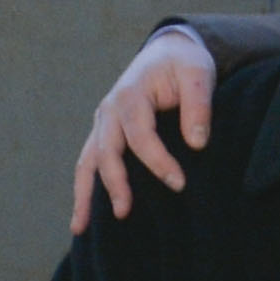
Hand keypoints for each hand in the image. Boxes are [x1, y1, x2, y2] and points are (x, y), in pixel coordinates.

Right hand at [69, 27, 219, 232]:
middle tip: (125, 212)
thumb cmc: (184, 65)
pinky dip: (83, 189)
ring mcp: (103, 123)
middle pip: (105, 150)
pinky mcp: (105, 134)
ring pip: (87, 161)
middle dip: (114, 182)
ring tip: (80, 228)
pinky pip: (89, 163)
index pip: (139, 134)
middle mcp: (110, 110)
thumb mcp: (199, 73)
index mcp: (131, 94)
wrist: (168, 52)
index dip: (157, 160)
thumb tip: (198, 143)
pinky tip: (82, 218)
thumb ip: (199, 105)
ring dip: (83, 194)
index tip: (178, 183)